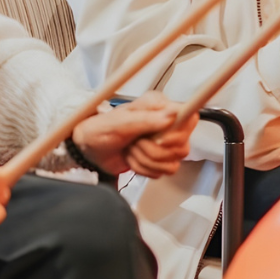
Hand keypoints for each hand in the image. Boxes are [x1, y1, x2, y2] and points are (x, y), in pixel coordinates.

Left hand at [71, 91, 197, 177]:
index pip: (189, 117)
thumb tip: (172, 114)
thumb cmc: (99, 130)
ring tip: (131, 150)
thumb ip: (146, 119)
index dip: (178, 133)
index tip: (159, 139)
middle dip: (153, 150)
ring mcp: (164, 142)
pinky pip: (164, 172)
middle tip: (135, 143)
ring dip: (146, 160)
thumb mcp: (119, 123)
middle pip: (182, 145)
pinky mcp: (159, 159)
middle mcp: (165, 123)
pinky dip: (144, 169)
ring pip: (173, 161)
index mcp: (158, 106)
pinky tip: (132, 159)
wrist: (89, 149)